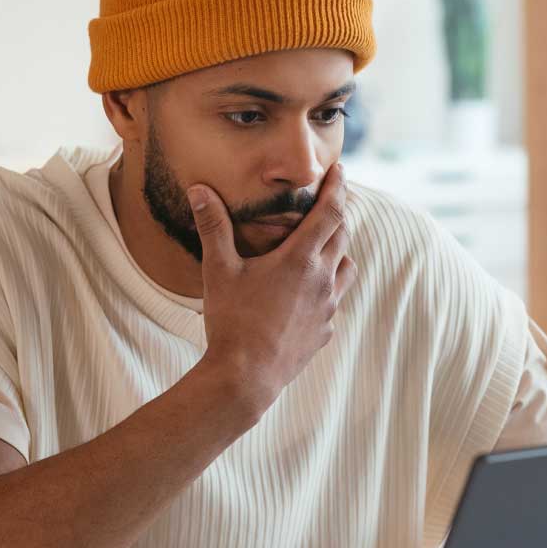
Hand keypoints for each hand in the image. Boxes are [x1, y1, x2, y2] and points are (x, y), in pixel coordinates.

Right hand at [187, 161, 355, 418]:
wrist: (246, 378)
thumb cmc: (232, 321)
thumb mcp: (219, 270)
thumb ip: (213, 226)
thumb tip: (200, 189)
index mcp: (301, 259)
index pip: (331, 211)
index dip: (337, 187)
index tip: (339, 170)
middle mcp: (323, 280)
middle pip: (343, 235)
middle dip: (338, 215)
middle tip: (329, 202)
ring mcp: (328, 308)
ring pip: (347, 267)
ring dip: (338, 251)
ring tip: (324, 246)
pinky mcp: (324, 331)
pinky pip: (335, 301)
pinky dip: (328, 288)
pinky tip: (310, 293)